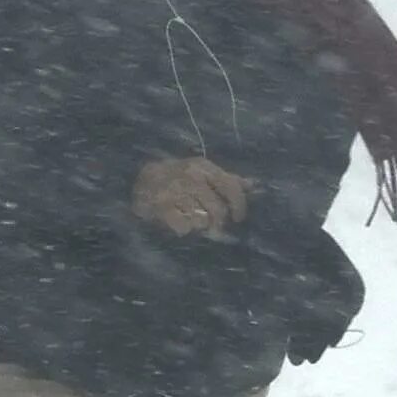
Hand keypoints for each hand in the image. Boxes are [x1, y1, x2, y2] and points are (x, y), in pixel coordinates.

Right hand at [132, 157, 250, 237]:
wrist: (142, 179)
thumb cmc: (178, 176)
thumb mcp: (202, 172)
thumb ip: (227, 180)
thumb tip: (254, 185)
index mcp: (203, 167)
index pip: (230, 186)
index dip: (239, 205)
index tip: (238, 218)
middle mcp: (191, 177)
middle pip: (217, 209)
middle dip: (218, 223)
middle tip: (214, 229)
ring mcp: (175, 191)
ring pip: (200, 220)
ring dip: (198, 225)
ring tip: (191, 220)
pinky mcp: (161, 206)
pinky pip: (183, 227)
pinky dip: (183, 229)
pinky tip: (178, 223)